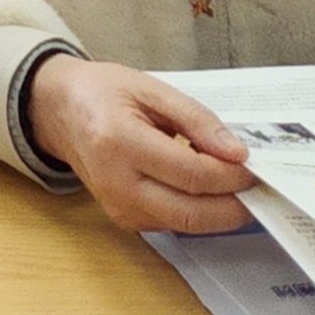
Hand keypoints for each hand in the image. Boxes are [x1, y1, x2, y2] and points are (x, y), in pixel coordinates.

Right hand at [26, 54, 255, 233]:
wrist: (57, 110)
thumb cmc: (102, 92)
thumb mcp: (151, 89)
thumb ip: (196, 119)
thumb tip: (236, 153)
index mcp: (118, 142)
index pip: (192, 174)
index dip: (231, 174)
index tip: (252, 163)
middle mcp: (116, 183)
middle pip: (193, 212)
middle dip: (235, 203)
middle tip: (257, 183)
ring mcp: (118, 207)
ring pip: (188, 225)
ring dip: (221, 211)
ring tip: (235, 184)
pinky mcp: (124, 219)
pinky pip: (174, 223)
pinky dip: (200, 211)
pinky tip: (208, 189)